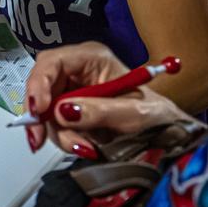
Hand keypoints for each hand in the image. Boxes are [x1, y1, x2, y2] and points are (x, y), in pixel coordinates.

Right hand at [24, 42, 193, 157]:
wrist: (168, 133)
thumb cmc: (157, 115)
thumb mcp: (133, 113)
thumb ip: (98, 111)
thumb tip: (61, 112)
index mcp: (92, 57)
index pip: (52, 62)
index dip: (39, 84)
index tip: (40, 110)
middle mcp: (77, 70)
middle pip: (42, 86)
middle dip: (42, 116)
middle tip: (39, 140)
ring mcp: (72, 90)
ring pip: (46, 110)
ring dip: (58, 133)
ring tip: (85, 149)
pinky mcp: (71, 111)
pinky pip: (54, 124)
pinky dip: (64, 138)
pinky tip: (83, 147)